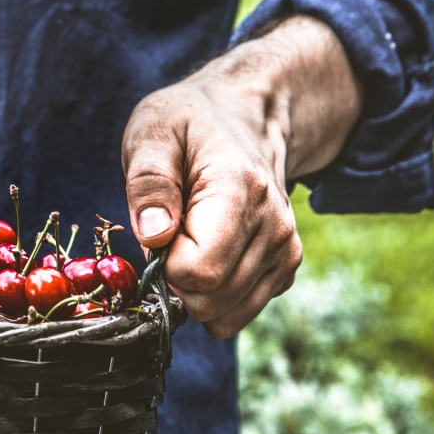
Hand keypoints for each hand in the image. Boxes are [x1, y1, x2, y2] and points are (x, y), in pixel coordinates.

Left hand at [122, 16, 362, 337]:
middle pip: (208, 300)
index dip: (163, 262)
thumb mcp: (153, 132)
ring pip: (222, 315)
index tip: (161, 229)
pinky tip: (211, 253)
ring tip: (191, 240)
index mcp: (242, 192)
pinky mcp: (284, 270)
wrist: (245, 118)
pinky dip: (213, 295)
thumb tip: (154, 237)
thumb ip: (149, 182)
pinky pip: (235, 314)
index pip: (198, 272)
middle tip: (172, 234)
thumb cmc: (191, 125)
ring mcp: (284, 252)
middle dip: (175, 280)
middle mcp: (275, 227)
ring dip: (193, 290)